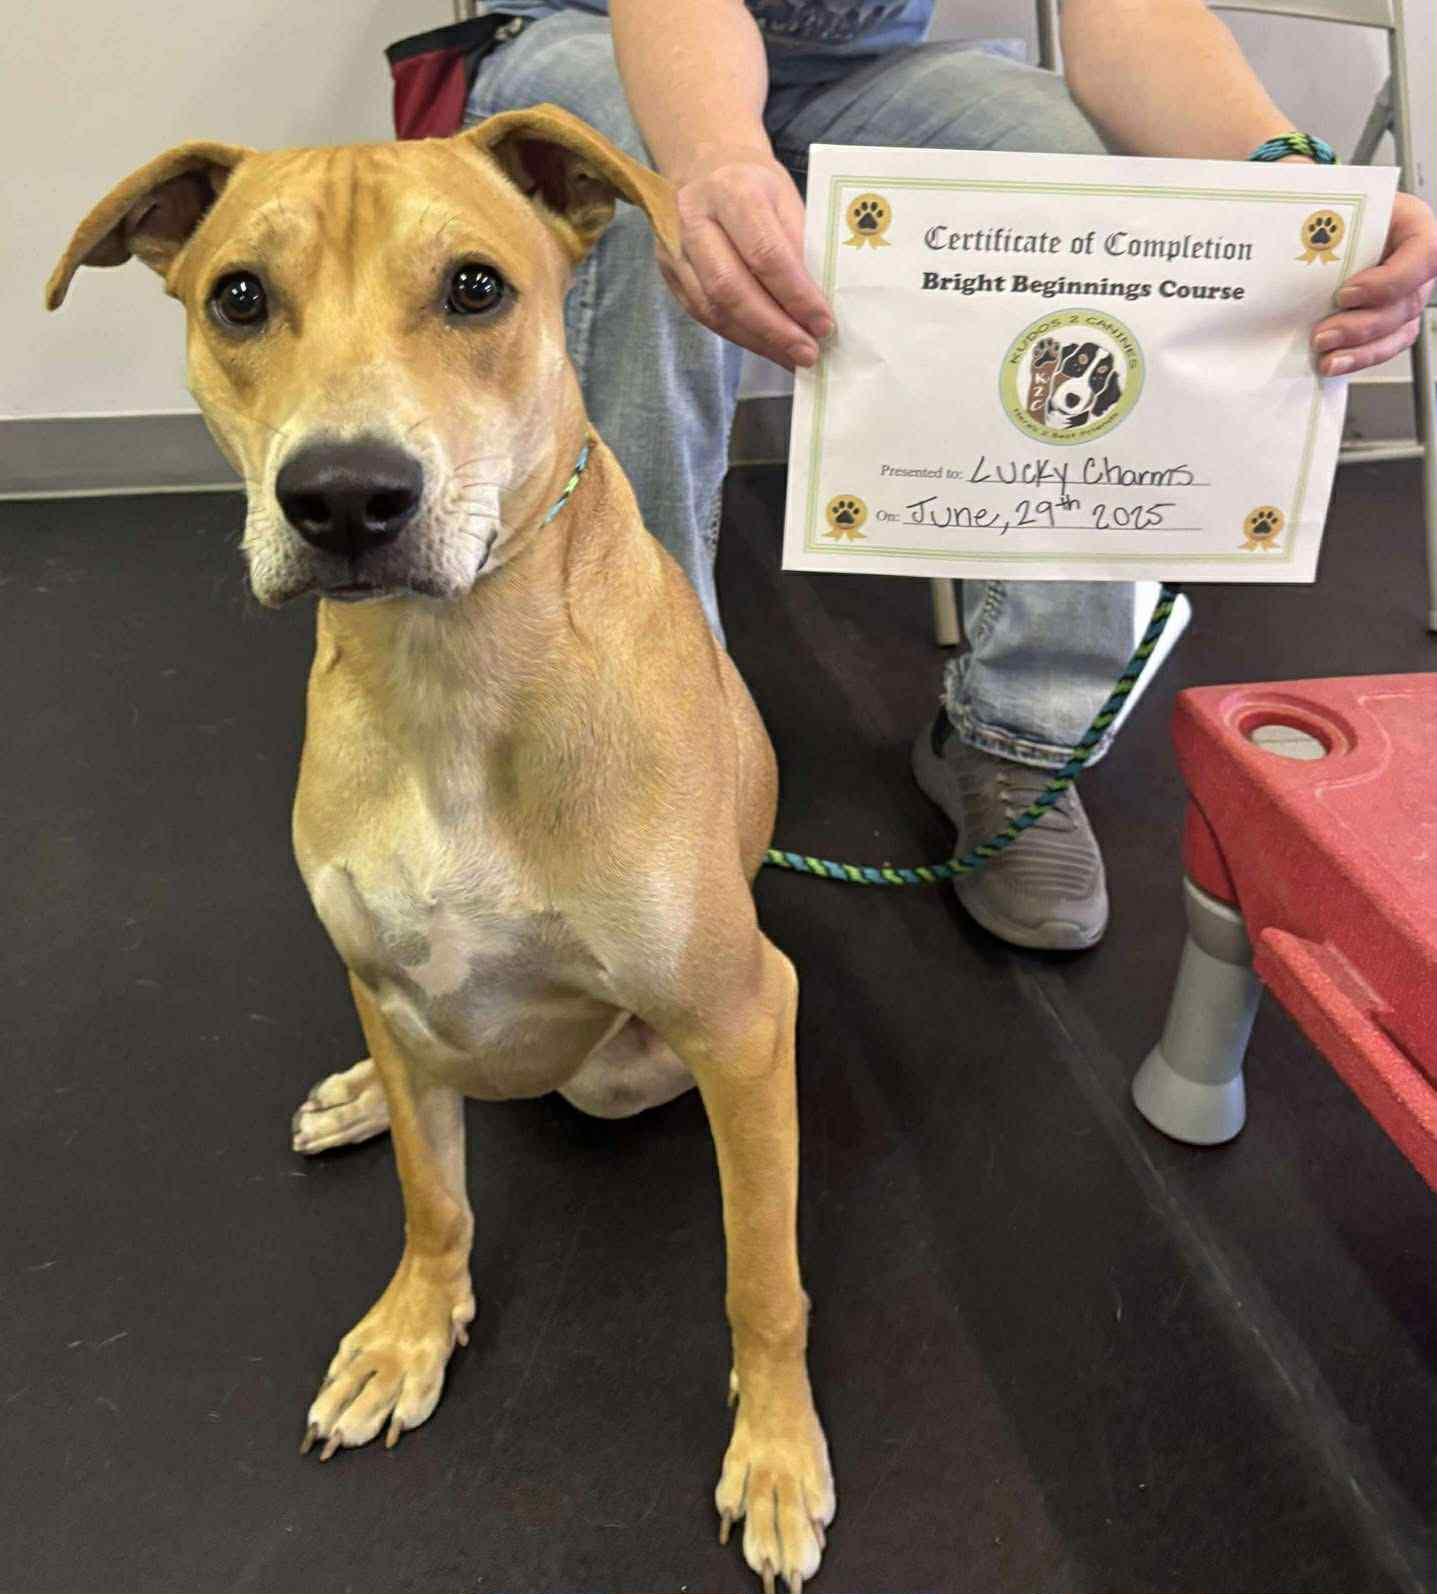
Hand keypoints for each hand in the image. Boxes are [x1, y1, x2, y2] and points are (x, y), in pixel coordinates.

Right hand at [657, 145, 833, 369]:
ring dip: (757, 339)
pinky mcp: (668, 272)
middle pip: (731, 287)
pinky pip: (703, 314)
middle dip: (774, 328)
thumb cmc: (756, 186)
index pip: (765, 253)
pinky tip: (767, 346)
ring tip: (792, 357)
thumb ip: (799, 249)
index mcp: (732, 191)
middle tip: (808, 353)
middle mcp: (694, 218)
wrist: (705, 167)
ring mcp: (673, 247)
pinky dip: (739, 335)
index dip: (796, 295)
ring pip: (713, 308)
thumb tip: (818, 309)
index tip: (824, 324)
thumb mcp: (787, 201)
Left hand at [1311, 191, 1436, 375]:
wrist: (1325, 227)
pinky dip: (1359, 358)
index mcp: (1412, 224)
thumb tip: (1293, 233)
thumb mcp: (1334, 202)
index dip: (1389, 281)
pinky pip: (1386, 345)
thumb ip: (1324, 218)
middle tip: (1321, 334)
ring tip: (1325, 358)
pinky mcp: (1392, 320)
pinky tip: (1333, 363)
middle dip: (1362, 326)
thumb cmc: (1334, 212)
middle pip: (1406, 302)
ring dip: (1360, 350)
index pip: (1425, 253)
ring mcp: (1408, 293)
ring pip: (1398, 330)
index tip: (1346, 293)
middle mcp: (1417, 262)